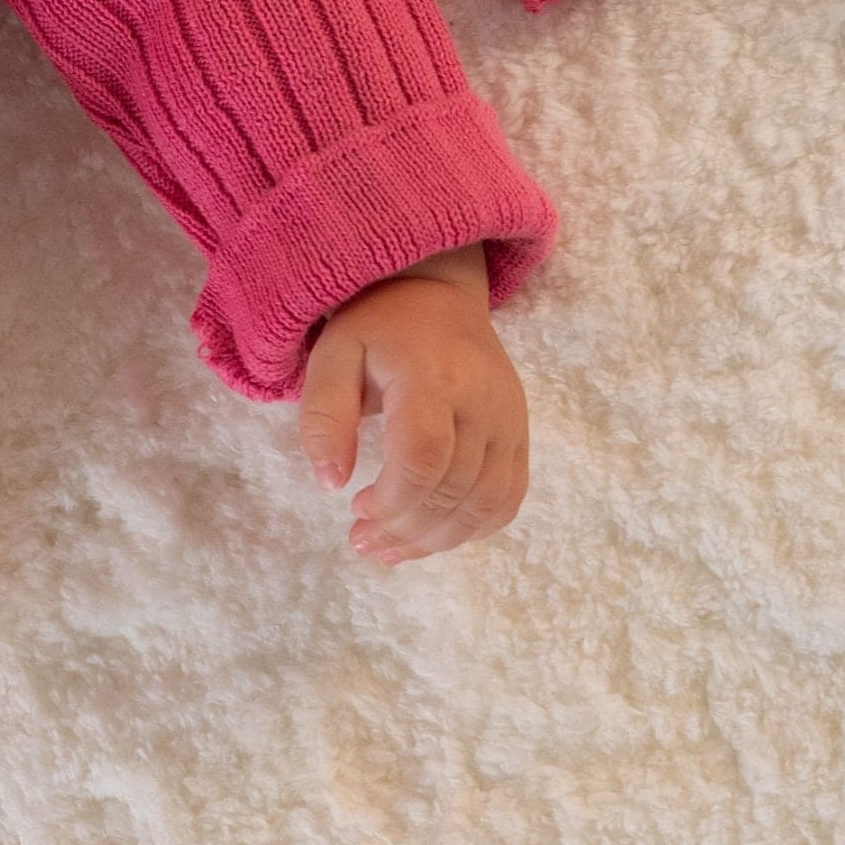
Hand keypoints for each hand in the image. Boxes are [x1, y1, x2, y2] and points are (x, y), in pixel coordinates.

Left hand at [297, 242, 528, 568]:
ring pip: (485, 503)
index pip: (424, 454)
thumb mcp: (332, 354)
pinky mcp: (520, 435)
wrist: (436, 293)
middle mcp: (482, 401)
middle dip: (406, 528)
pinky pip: (508, 498)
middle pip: (454, 488)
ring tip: (389, 550)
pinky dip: (472, 528)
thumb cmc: (375, 325)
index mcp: (430, 375)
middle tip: (364, 542)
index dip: (393, 498)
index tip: (355, 509)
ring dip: (437, 540)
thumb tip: (330, 483)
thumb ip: (324, 415)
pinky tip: (432, 537)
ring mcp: (510, 420)